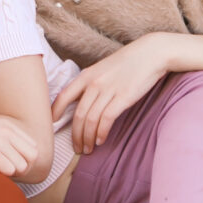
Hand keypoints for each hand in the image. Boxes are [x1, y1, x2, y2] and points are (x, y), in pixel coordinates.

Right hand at [0, 109, 40, 177]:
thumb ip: (4, 135)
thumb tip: (15, 154)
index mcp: (9, 124)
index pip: (34, 147)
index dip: (24, 159)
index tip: (10, 163)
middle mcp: (7, 131)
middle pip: (32, 158)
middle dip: (22, 167)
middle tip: (5, 170)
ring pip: (22, 167)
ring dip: (10, 173)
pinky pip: (9, 170)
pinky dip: (2, 175)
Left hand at [52, 37, 169, 151]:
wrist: (151, 53)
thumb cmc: (128, 63)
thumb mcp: (103, 69)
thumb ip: (91, 83)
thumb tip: (82, 102)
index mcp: (86, 75)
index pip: (63, 96)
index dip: (55, 112)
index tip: (52, 125)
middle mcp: (94, 83)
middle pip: (77, 115)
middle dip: (75, 135)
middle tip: (76, 148)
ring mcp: (108, 90)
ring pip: (90, 120)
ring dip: (87, 138)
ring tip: (88, 149)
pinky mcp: (123, 97)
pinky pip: (106, 120)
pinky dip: (101, 133)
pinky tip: (100, 141)